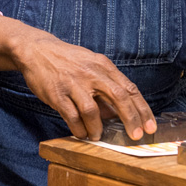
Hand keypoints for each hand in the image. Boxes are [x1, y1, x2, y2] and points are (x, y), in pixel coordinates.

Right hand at [0, 11, 155, 141]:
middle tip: (136, 135)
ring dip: (98, 127)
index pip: (129, 88)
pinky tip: (81, 132)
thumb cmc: (67, 60)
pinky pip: (72, 116)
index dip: (142, 109)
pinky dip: (79, 129)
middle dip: (130, 119)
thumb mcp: (90, 64)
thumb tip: (120, 112)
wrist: (36, 50)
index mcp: (102, 65)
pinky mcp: (57, 94)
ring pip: (92, 110)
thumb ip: (106, 84)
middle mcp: (90, 73)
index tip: (150, 125)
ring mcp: (73, 83)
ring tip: (97, 135)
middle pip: (118, 97)